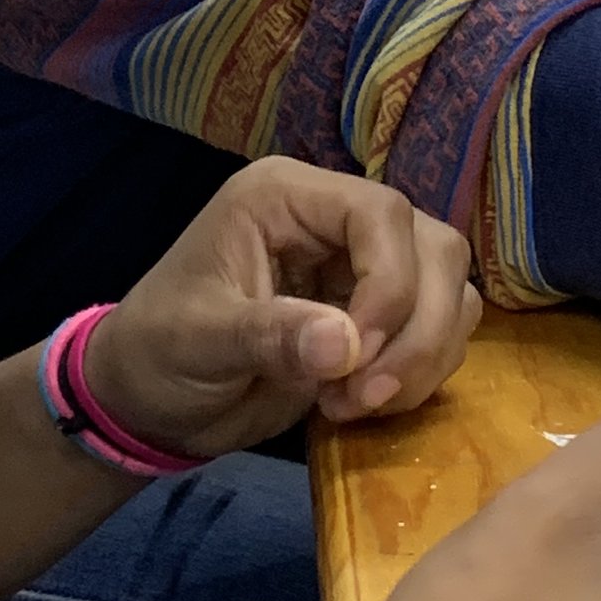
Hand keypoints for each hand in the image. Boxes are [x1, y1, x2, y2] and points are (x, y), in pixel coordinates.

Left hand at [86, 157, 479, 463]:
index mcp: (285, 196)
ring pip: (449, 289)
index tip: (355, 357)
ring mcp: (362, 266)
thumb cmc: (158, 353)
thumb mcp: (199, 342)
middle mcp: (334, 219)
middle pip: (433, 248)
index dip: (388, 286)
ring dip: (423, 356)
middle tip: (361, 395)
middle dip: (415, 331)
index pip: (380, 214)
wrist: (151, 403)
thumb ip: (271, 337)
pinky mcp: (378, 315)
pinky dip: (422, 371)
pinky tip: (367, 404)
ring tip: (356, 405)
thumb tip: (346, 345)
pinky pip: (440, 329)